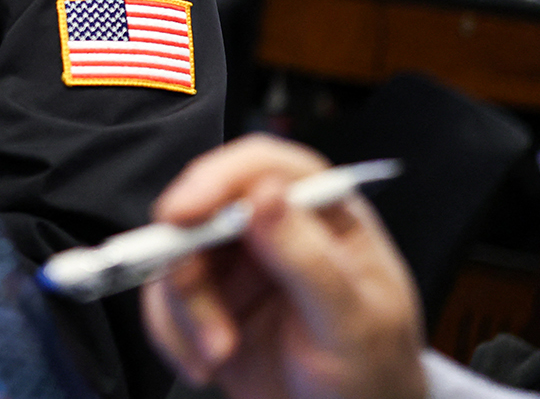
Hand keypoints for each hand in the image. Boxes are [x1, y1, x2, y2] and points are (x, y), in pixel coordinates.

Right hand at [140, 135, 425, 398]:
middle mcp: (274, 228)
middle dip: (187, 256)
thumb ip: (309, 259)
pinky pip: (164, 300)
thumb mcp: (352, 322)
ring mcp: (239, 265)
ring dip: (183, 309)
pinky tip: (203, 364)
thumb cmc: (375, 373)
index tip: (185, 211)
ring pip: (176, 255)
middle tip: (187, 294)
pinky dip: (170, 333)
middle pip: (204, 206)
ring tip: (217, 354)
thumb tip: (267, 194)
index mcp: (324, 214)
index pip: (264, 167)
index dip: (218, 178)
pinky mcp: (210, 303)